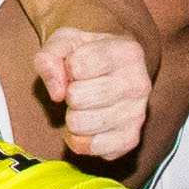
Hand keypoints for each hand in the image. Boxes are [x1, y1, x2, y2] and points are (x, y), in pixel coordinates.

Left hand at [37, 18, 148, 165]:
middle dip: (70, 93)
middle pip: (76, 97)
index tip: (78, 65)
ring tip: (84, 105)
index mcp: (128, 52)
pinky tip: (87, 123)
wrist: (113, 71)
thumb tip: (57, 93)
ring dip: (72, 115)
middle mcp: (139, 83)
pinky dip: (78, 138)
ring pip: (78, 124)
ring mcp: (138, 114)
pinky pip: (88, 147)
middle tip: (81, 88)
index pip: (76, 66)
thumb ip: (50, 57)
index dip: (67, 66)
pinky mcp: (131, 139)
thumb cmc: (87, 54)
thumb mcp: (65, 41)